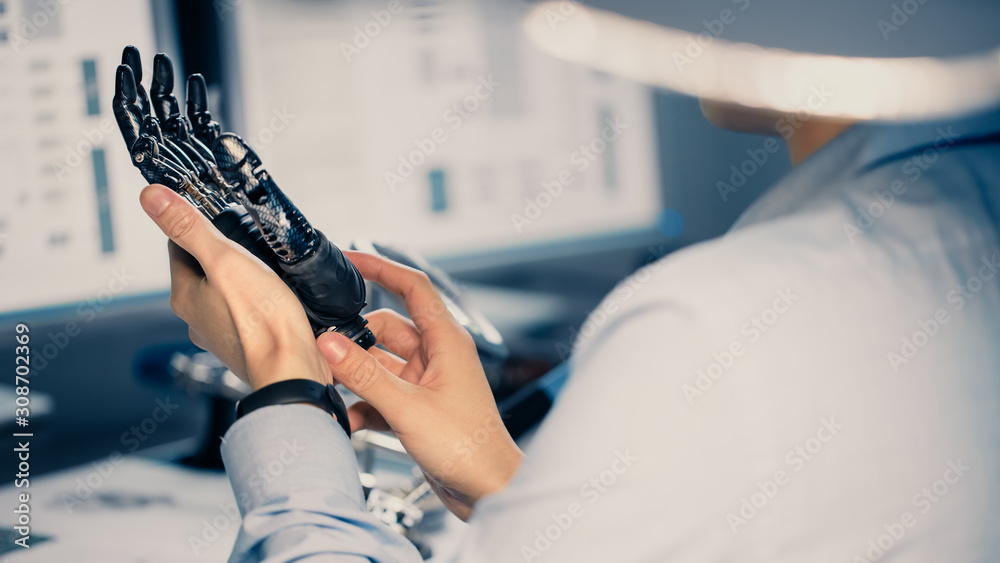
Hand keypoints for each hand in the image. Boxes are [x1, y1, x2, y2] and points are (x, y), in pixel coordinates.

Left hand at [140, 184, 331, 390]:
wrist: (292, 369)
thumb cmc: (262, 321)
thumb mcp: (225, 260)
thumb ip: (189, 227)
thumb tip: (151, 196)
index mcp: (185, 296)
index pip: (179, 247)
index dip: (197, 227)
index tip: (217, 216)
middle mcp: (197, 318)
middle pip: (204, 270)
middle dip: (223, 254)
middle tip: (250, 242)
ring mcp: (221, 334)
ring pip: (226, 292)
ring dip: (242, 279)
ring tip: (266, 269)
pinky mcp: (246, 344)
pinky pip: (246, 312)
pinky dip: (257, 301)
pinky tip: (275, 298)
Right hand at [318, 252, 522, 520]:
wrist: (489, 491)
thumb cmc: (469, 448)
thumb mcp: (407, 408)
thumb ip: (365, 376)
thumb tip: (330, 344)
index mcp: (446, 342)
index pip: (412, 288)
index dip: (381, 269)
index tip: (349, 260)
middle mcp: (437, 357)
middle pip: (385, 329)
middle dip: (353, 341)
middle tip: (322, 353)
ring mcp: (428, 382)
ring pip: (380, 364)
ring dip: (356, 377)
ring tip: (332, 391)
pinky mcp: (418, 408)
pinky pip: (383, 394)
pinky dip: (365, 405)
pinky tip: (350, 421)